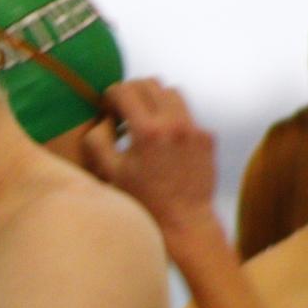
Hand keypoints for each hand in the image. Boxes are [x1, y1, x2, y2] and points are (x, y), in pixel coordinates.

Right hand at [82, 79, 226, 258]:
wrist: (184, 223)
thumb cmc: (144, 202)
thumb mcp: (111, 173)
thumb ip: (99, 140)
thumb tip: (103, 119)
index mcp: (147, 131)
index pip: (125, 90)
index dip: (111, 95)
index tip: (107, 107)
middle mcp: (174, 124)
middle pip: (150, 83)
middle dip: (132, 91)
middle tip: (123, 109)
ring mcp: (195, 129)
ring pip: (172, 93)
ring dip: (155, 100)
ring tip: (145, 121)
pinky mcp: (207, 138)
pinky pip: (187, 115)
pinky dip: (172, 120)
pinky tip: (165, 142)